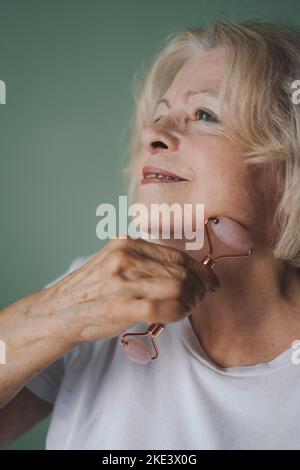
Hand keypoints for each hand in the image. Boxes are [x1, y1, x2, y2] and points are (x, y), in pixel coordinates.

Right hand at [43, 236, 220, 344]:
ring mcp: (123, 281)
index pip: (176, 255)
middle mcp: (126, 258)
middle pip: (181, 272)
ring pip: (178, 288)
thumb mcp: (116, 262)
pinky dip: (178, 313)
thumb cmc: (93, 290)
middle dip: (199, 288)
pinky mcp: (122, 306)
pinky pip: (165, 308)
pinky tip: (177, 316)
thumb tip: (188, 271)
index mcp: (127, 243)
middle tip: (200, 299)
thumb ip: (147, 262)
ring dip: (191, 301)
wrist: (60, 311)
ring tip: (188, 308)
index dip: (200, 270)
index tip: (210, 281)